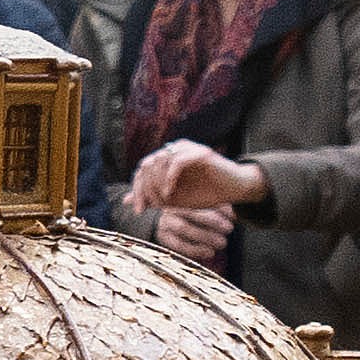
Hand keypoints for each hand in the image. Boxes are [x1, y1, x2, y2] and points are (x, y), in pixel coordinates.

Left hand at [132, 136, 248, 261]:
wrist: (233, 190)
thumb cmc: (205, 193)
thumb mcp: (173, 200)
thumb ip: (151, 197)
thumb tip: (125, 201)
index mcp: (166, 159)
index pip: (141, 171)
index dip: (137, 191)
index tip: (139, 211)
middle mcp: (173, 150)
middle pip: (146, 165)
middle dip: (145, 189)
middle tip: (153, 206)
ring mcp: (186, 149)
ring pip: (158, 161)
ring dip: (156, 184)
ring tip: (164, 200)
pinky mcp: (199, 152)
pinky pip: (176, 161)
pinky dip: (169, 178)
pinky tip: (170, 193)